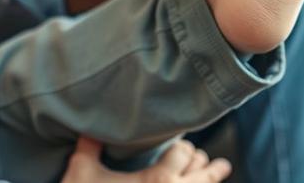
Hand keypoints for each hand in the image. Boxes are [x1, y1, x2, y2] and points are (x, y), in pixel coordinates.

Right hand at [62, 137, 230, 182]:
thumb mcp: (81, 173)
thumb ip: (89, 147)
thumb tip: (88, 127)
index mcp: (158, 181)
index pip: (183, 152)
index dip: (183, 147)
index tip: (184, 146)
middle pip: (204, 174)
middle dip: (206, 164)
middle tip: (213, 160)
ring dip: (211, 179)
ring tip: (221, 169)